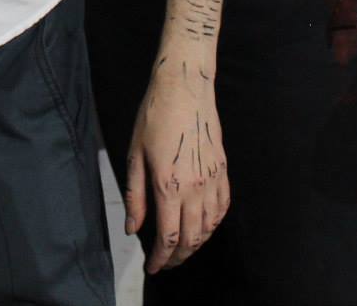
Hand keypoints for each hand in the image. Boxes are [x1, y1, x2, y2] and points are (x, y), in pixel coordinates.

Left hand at [123, 54, 228, 273]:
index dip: (161, 259)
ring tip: (181, 249)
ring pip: (209, 227)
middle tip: (165, 263)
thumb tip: (133, 228)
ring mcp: (213, 180)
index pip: (169, 237)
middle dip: (177, 257)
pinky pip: (223, 208)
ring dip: (196, 244)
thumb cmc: (153, 117)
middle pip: (191, 238)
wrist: (184, 89)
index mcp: (169, 186)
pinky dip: (213, 225)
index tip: (152, 268)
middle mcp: (195, 188)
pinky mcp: (223, 170)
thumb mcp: (135, 155)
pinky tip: (204, 227)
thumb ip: (135, 196)